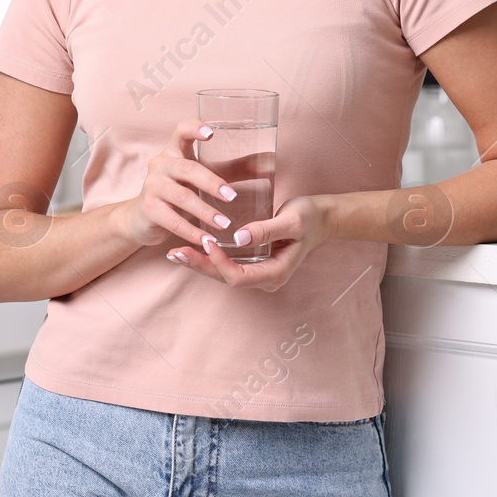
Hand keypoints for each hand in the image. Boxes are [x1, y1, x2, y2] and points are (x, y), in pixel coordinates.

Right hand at [114, 119, 237, 249]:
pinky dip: (192, 232)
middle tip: (232, 196)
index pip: (181, 131)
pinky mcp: (148, 209)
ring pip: (181, 197)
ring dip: (205, 212)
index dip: (194, 129)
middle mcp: (160, 164)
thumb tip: (270, 163)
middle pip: (187, 169)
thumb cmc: (179, 190)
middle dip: (211, 182)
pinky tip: (207, 240)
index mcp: (175, 150)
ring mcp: (151, 186)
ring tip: (224, 224)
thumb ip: (235, 169)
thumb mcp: (204, 175)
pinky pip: (173, 221)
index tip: (210, 133)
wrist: (142, 218)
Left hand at [166, 195, 330, 291]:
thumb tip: (238, 238)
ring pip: (223, 274)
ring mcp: (258, 272)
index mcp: (276, 273)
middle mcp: (265, 278)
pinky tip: (191, 248)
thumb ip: (267, 229)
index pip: (239, 277)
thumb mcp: (292, 220)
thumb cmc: (309, 217)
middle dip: (200, 266)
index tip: (206, 241)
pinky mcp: (253, 263)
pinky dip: (208, 257)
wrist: (322, 219)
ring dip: (200, 263)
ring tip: (175, 253)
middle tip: (175, 253)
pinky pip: (227, 265)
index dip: (219, 263)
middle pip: (226, 279)